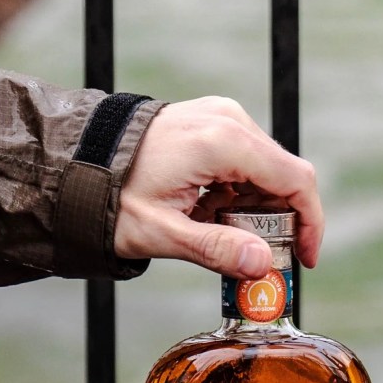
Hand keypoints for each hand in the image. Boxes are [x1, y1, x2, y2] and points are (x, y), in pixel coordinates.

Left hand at [114, 97, 323, 275]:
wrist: (72, 159)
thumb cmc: (108, 194)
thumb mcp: (160, 232)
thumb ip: (215, 250)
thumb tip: (262, 266)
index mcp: (221, 142)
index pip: (295, 180)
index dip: (310, 223)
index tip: (304, 259)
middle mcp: (228, 120)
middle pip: (284, 174)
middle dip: (281, 220)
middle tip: (261, 257)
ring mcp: (220, 115)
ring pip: (267, 168)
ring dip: (258, 207)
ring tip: (223, 235)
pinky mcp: (211, 120)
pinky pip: (246, 158)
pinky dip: (241, 191)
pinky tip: (212, 212)